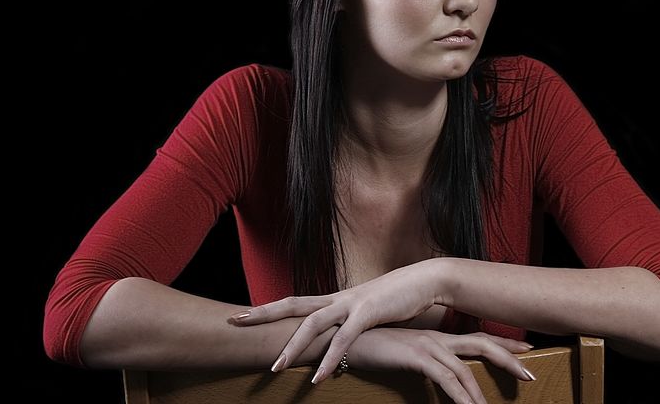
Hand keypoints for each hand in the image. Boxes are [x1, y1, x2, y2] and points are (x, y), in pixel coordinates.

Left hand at [228, 259, 442, 381]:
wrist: (425, 280)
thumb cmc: (398, 298)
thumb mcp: (367, 312)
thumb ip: (349, 323)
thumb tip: (336, 337)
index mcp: (335, 299)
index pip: (295, 302)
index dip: (269, 308)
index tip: (244, 314)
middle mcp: (337, 298)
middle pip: (293, 304)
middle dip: (263, 314)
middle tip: (234, 321)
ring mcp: (351, 303)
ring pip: (313, 323)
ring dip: (293, 346)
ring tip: (274, 368)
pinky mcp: (368, 313)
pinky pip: (344, 340)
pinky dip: (330, 359)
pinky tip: (319, 379)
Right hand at [344, 327, 535, 403]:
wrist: (345, 338)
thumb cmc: (374, 348)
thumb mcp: (405, 355)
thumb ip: (424, 362)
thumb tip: (438, 376)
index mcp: (437, 338)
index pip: (478, 337)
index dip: (504, 344)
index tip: (527, 349)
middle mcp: (437, 338)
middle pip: (482, 344)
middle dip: (508, 358)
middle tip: (530, 374)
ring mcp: (427, 346)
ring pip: (465, 369)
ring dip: (481, 392)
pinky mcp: (416, 356)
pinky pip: (445, 379)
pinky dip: (460, 397)